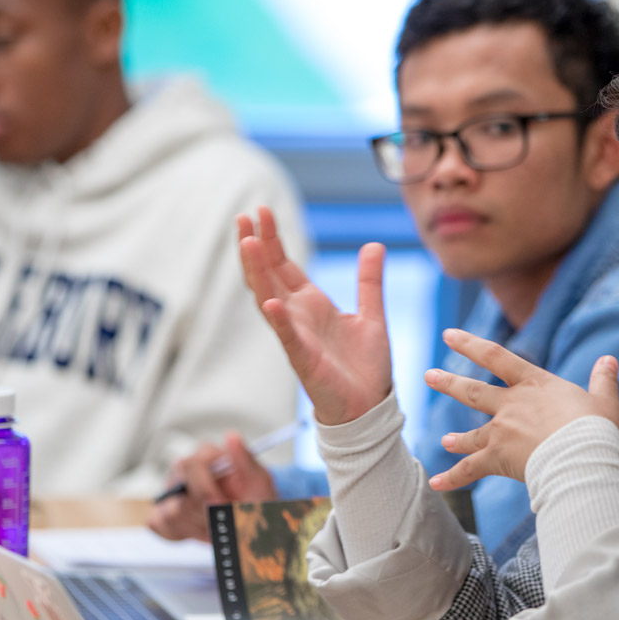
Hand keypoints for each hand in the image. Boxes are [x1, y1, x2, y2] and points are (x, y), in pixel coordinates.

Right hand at [147, 432, 276, 541]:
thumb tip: (231, 437)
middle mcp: (184, 470)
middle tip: (222, 520)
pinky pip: (160, 524)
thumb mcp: (259, 481)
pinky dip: (185, 533)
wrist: (251, 521)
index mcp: (206, 456)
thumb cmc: (254, 498)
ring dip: (199, 526)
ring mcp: (171, 491)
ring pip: (172, 512)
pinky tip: (203, 529)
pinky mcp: (163, 511)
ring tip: (218, 524)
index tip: (221, 505)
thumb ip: (246, 460)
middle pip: (179, 491)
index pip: (192, 465)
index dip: (204, 489)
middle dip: (203, 513)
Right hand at [237, 207, 393, 425]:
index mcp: (312, 305)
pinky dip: (279, 321)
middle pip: (268, 276)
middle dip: (256, 247)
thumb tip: (374, 245)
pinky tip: (269, 303)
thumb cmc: (365, 367)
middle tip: (244, 217)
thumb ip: (370, 282)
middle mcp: (298, 317)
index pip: (283, 265)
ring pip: (269, 300)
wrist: (370, 407)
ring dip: (258, 273)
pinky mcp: (305, 360)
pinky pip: (288, 338)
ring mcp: (297, 337)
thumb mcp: (372, 315)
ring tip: (248, 245)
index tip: (261, 212)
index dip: (272, 240)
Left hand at [423, 328, 618, 489]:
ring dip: (456, 439)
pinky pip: (470, 470)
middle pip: (472, 391)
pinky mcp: (497, 458)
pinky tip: (436, 483)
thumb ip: (602, 380)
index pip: (496, 357)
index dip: (470, 344)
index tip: (449, 336)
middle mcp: (511, 404)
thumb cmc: (595, 429)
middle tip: (428, 376)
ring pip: (469, 434)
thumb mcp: (604, 401)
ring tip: (443, 440)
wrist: (581, 458)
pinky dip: (453, 478)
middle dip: (448, 383)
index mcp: (534, 384)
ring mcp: (501, 431)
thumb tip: (609, 359)